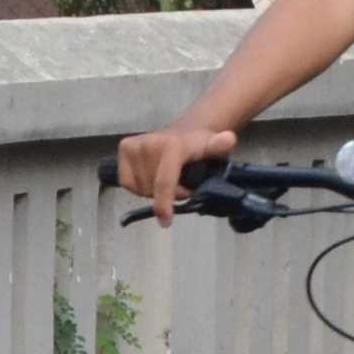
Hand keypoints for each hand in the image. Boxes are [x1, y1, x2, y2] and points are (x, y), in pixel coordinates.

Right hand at [116, 121, 236, 207]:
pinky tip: (152, 178)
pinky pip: (127, 183)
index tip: (166, 222)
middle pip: (152, 189)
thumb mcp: (214, 147)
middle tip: (182, 186)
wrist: (184, 132)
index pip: (164, 181)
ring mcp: (134, 145)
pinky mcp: (124, 148)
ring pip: (140, 188)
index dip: (164, 203)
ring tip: (168, 180)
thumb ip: (220, 146)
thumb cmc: (199, 146)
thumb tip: (229, 139)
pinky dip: (140, 187)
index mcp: (172, 146)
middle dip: (167, 195)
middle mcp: (150, 142)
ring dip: (154, 193)